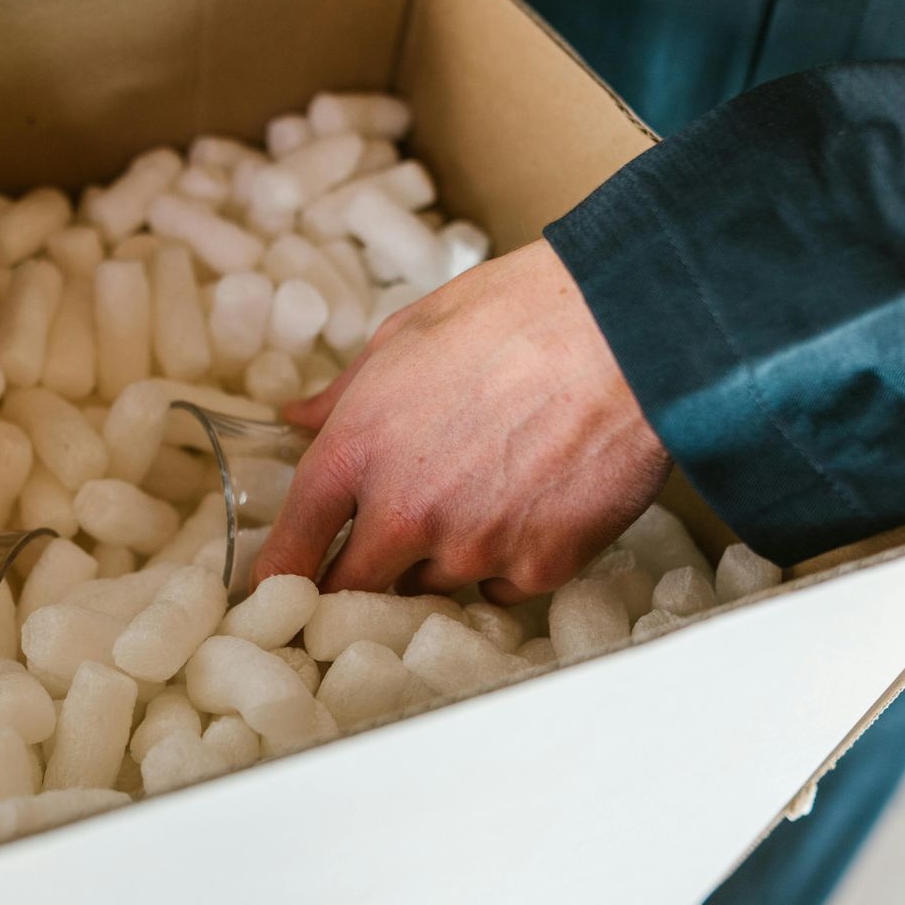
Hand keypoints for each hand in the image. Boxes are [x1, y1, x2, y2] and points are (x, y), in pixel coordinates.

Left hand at [254, 240, 669, 603]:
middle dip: (358, 574)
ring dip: (440, 558)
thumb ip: (342, 393)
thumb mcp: (405, 334)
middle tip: (384, 545)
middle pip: (352, 589)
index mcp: (356, 451)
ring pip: (432, 585)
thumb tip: (297, 418)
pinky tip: (530, 506)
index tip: (277, 590)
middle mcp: (405, 513)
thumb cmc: (514, 314)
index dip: (277, 577)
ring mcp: (474, 548)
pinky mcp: (540, 567)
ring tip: (481, 491)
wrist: (627, 329)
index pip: (290, 547)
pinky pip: (504, 587)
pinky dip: (508, 561)